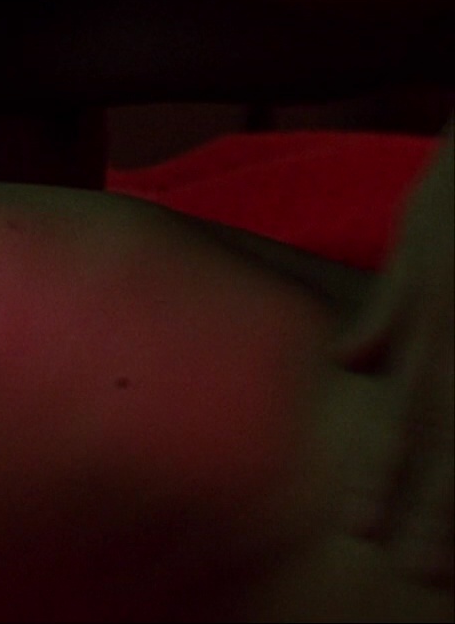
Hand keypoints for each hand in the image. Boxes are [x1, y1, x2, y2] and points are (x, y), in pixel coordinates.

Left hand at [335, 123, 452, 585]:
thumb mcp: (421, 233)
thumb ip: (392, 306)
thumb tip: (354, 364)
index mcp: (433, 305)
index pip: (408, 404)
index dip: (389, 471)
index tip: (368, 533)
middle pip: (447, 423)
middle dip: (432, 500)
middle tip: (413, 567)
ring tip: (452, 559)